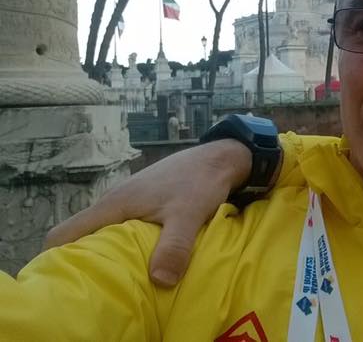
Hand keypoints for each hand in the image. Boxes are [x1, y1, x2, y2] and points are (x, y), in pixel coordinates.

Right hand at [43, 139, 252, 286]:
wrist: (220, 157)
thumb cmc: (200, 182)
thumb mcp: (188, 215)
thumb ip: (174, 246)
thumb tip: (159, 280)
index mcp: (114, 205)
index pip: (64, 233)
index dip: (58, 258)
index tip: (68, 280)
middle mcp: (114, 202)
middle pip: (82, 236)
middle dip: (85, 261)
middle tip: (99, 287)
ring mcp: (129, 201)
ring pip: (105, 232)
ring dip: (109, 253)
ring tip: (122, 278)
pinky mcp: (144, 202)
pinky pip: (124, 227)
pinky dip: (127, 244)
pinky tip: (144, 259)